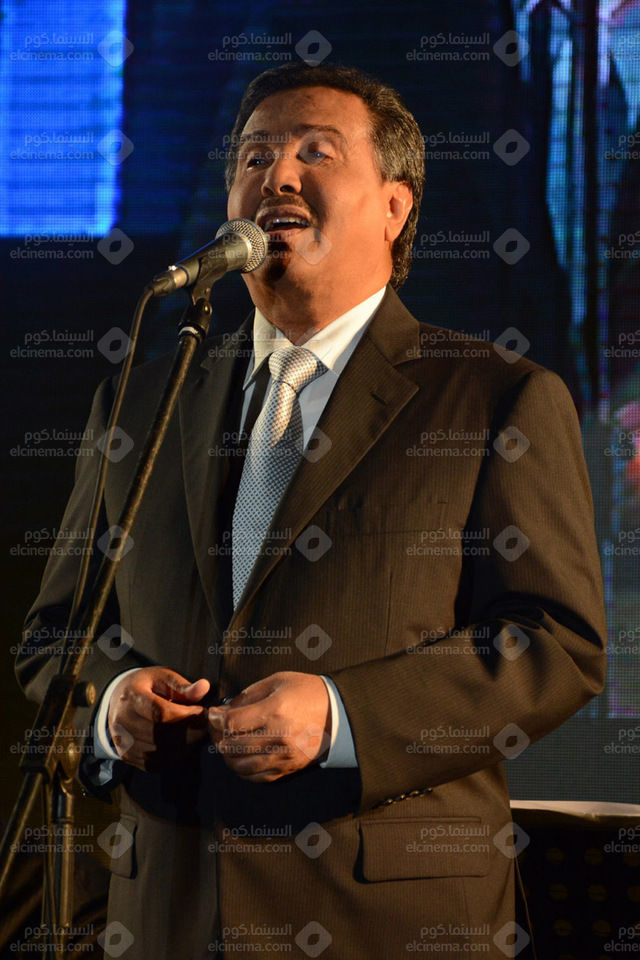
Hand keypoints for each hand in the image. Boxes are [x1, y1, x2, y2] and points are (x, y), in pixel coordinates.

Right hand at [108, 666, 209, 771]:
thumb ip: (183, 686)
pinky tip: (182, 743)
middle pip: (160, 735)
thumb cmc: (145, 687)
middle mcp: (122, 722)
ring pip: (159, 752)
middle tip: (203, 724)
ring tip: (194, 732)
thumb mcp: (163, 678)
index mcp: (131, 697)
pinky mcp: (127, 756)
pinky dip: (173, 756)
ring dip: (184, 746)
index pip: (160, 713)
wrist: (118, 701)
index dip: (185, 716)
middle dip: (189, 732)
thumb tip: (204, 688)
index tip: (202, 712)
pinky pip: (155, 763)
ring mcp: (123, 741)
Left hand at [208, 671, 330, 782]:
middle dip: (217, 736)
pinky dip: (242, 769)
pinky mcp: (288, 769)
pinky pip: (256, 777)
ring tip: (227, 742)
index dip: (215, 720)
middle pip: (231, 746)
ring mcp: (284, 756)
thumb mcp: (277, 681)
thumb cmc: (306, 691)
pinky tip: (241, 756)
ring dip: (227, 755)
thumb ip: (247, 696)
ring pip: (240, 765)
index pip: (231, 724)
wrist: (338, 713)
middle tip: (216, 727)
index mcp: (275, 711)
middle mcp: (279, 737)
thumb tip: (222, 711)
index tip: (212, 714)